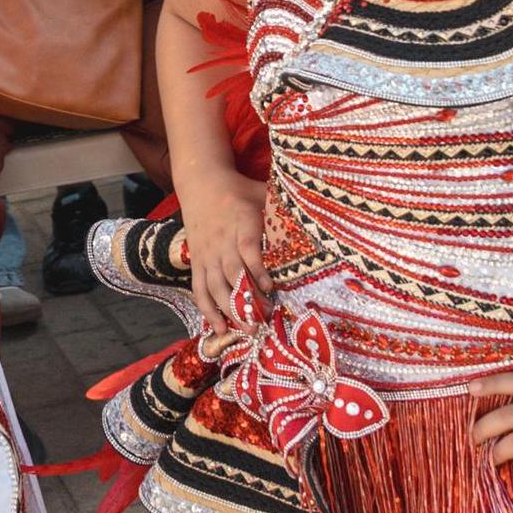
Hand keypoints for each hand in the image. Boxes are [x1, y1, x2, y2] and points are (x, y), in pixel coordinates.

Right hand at [179, 168, 269, 327]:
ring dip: (229, 309)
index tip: (271, 287)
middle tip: (264, 318)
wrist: (201, 183)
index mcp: (241, 222)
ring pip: (214, 285)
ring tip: (247, 329)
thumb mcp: (263, 193)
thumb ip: (283, 210)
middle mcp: (222, 240)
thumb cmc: (240, 191)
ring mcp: (207, 253)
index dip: (257, 268)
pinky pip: (200, 289)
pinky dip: (207, 309)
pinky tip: (219, 328)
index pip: (248, 247)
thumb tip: (315, 222)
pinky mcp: (197, 262)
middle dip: (246, 297)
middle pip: (231, 272)